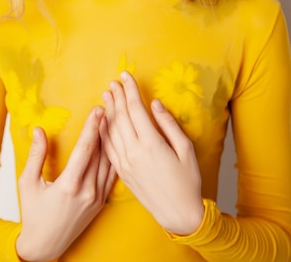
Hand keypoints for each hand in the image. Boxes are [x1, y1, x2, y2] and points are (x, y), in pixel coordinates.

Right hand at [16, 107, 115, 261]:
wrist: (45, 246)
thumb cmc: (33, 214)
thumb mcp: (28, 183)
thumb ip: (36, 155)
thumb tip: (39, 130)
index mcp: (69, 185)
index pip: (85, 148)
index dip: (92, 126)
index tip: (98, 109)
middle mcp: (87, 191)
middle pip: (101, 151)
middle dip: (105, 127)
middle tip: (111, 106)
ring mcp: (96, 197)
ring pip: (109, 162)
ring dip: (112, 139)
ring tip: (114, 120)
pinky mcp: (101, 202)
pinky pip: (111, 175)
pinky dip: (114, 157)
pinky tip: (115, 144)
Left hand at [100, 72, 203, 235]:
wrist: (178, 214)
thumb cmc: (187, 181)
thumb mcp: (186, 149)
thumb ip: (169, 124)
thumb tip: (155, 104)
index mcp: (151, 143)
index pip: (136, 109)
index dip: (130, 90)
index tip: (126, 75)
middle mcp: (134, 151)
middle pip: (121, 116)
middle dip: (117, 96)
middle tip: (113, 81)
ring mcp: (125, 163)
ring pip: (111, 130)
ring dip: (108, 110)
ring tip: (106, 95)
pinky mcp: (121, 172)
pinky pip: (108, 147)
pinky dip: (104, 131)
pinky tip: (103, 121)